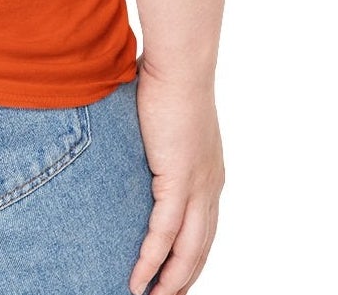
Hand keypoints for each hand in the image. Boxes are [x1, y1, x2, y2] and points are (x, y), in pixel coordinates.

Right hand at [128, 55, 225, 294]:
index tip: (177, 275)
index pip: (204, 226)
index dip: (192, 255)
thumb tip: (128, 129)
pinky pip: (165, 232)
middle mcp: (209, 185)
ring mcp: (197, 186)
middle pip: (201, 247)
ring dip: (170, 280)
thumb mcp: (160, 115)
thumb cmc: (166, 76)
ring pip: (188, 249)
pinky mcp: (178, 180)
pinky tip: (139, 279)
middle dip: (184, 278)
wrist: (179, 64)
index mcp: (208, 171)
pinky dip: (152, 260)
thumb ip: (151, 133)